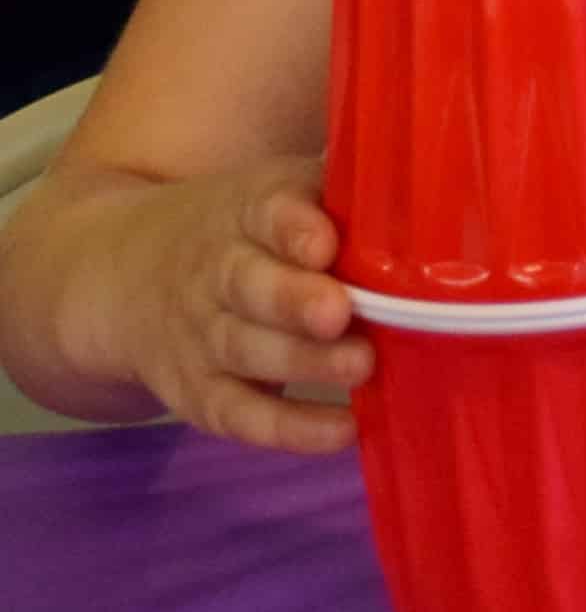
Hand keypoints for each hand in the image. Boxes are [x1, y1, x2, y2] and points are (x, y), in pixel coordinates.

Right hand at [97, 156, 369, 453]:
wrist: (120, 274)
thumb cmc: (247, 230)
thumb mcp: (278, 191)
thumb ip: (343, 190)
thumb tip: (439, 181)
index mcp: (245, 212)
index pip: (266, 212)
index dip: (293, 227)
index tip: (325, 243)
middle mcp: (216, 274)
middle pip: (250, 287)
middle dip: (295, 301)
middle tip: (342, 314)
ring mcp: (202, 337)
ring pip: (246, 350)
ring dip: (304, 363)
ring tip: (362, 366)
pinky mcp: (199, 393)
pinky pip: (240, 414)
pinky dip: (288, 428)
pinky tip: (342, 430)